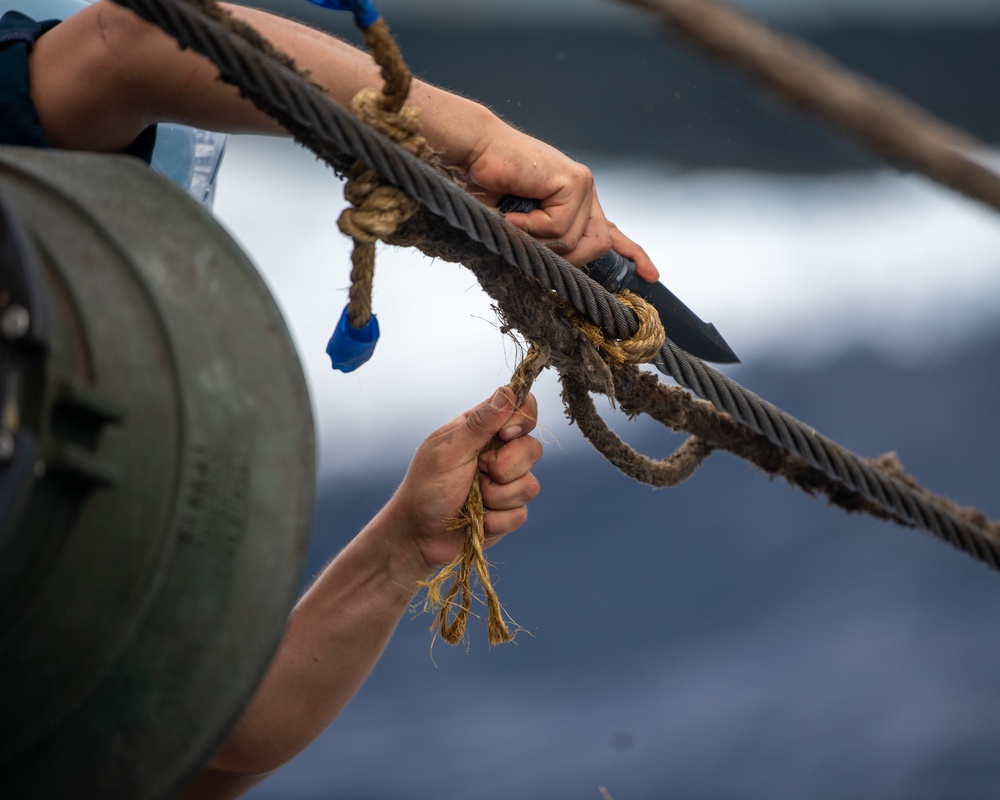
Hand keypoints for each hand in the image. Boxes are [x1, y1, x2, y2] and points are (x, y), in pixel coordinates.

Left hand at [381, 388, 541, 578]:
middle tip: (476, 472)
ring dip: (496, 497)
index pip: (521, 409)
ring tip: (472, 499)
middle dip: (504, 466)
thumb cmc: (425, 488)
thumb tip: (509, 390)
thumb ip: (480, 423)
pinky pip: (520, 514)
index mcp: (482, 430)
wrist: (417, 537)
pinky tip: (476, 520)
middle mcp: (498, 453)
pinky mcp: (508, 512)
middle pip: (533, 448)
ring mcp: (505, 484)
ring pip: (530, 485)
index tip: (505, 434)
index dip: (522, 419)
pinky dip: (495, 520)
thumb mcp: (448, 451)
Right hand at [462, 119, 659, 281]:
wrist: (475, 152)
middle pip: (596, 245)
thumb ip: (545, 244)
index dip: (631, 253)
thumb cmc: (491, 188)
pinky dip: (532, 227)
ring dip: (538, 241)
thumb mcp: (523, 226)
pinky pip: (559, 227)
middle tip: (530, 243)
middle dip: (565, 257)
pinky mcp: (573, 181)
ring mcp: (582, 185)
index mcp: (576, 202)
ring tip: (514, 221)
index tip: (651, 274)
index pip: (611, 232)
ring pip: (574, 241)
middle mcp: (584, 192)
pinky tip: (514, 213)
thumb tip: (559, 271)